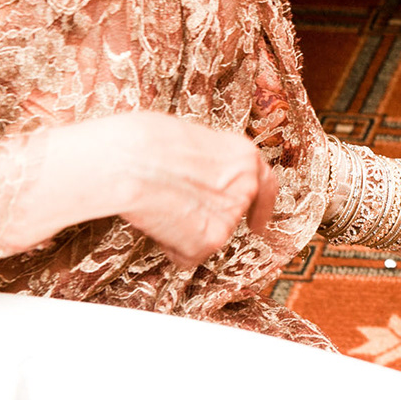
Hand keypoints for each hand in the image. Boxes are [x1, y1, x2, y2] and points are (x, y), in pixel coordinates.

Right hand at [47, 113, 277, 267]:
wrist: (134, 160)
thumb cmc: (150, 144)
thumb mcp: (195, 145)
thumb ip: (211, 169)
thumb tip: (201, 187)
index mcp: (245, 157)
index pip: (266, 187)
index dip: (262, 208)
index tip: (257, 225)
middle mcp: (247, 187)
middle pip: (232, 216)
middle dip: (211, 222)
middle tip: (185, 223)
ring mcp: (231, 215)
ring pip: (206, 237)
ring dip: (184, 231)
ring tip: (160, 207)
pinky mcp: (212, 240)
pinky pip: (188, 255)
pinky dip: (171, 247)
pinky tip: (158, 224)